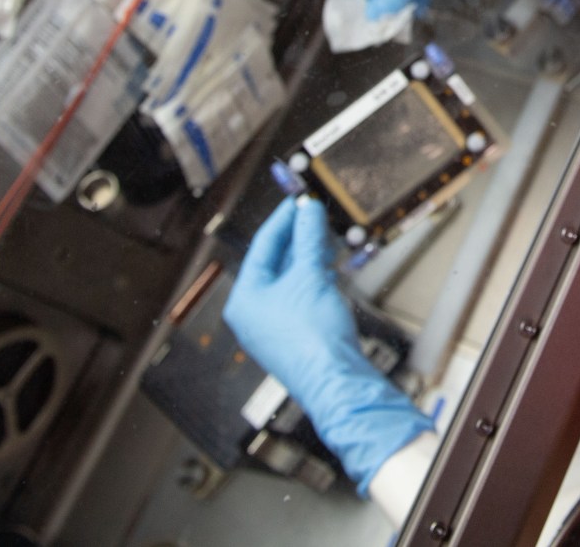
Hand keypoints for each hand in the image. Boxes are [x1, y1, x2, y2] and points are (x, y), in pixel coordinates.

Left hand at [223, 198, 432, 492]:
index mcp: (244, 299)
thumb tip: (308, 210)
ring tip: (328, 235)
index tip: (299, 199)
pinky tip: (332, 266)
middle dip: (298, 237)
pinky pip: (302, 297)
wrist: (335, 380)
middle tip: (316, 213)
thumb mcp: (309, 276)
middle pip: (276, 263)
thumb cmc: (312, 338)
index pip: (262, 246)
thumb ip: (308, 238)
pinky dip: (316, 278)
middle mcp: (253, 313)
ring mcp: (274, 326)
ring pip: (291, 280)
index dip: (283, 219)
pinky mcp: (296, 335)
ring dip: (310, 256)